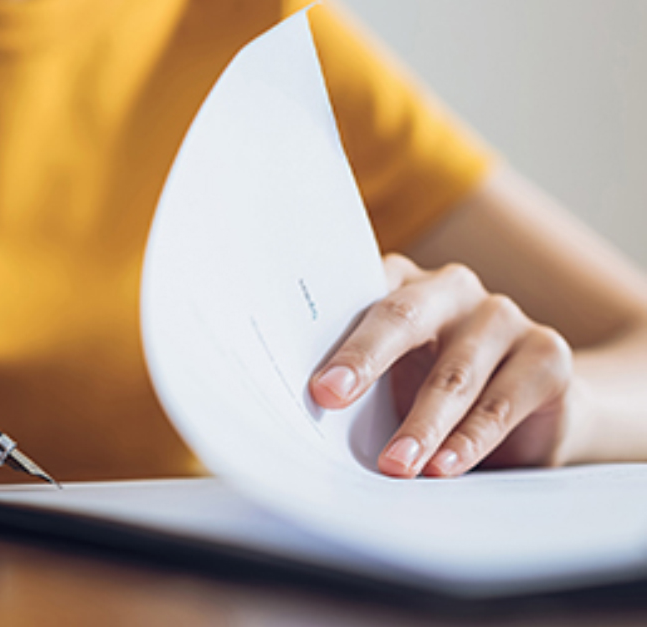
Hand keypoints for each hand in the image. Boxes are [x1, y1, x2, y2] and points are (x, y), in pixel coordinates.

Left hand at [309, 254, 574, 477]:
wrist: (529, 415)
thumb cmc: (431, 392)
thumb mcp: (389, 383)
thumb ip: (355, 384)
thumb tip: (304, 415)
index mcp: (400, 283)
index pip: (358, 296)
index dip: (331, 335)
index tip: (312, 382)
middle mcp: (451, 288)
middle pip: (403, 317)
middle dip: (364, 359)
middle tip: (329, 399)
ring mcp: (502, 316)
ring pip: (453, 372)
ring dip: (421, 423)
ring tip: (395, 465)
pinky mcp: (546, 353)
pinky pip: (501, 401)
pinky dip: (469, 439)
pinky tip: (445, 466)